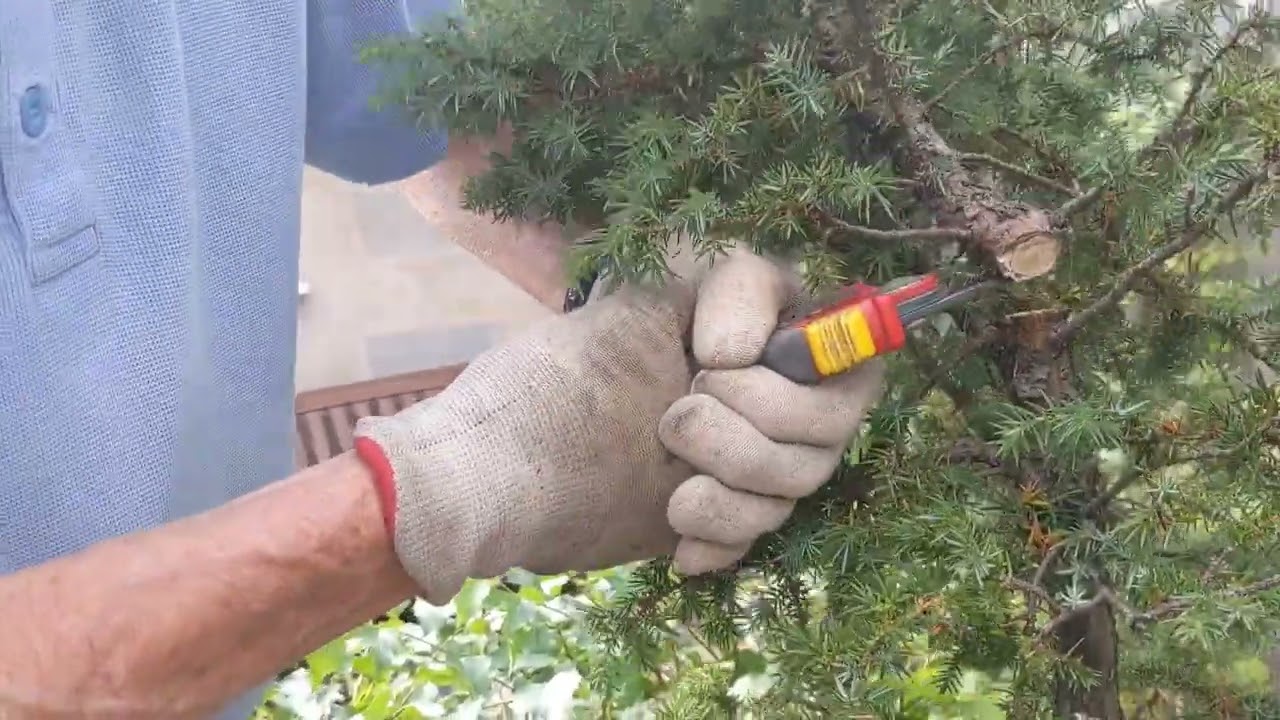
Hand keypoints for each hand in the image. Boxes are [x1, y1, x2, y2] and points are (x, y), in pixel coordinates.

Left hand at [353, 243, 883, 603]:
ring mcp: (736, 456)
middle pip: (831, 424)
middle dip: (761, 426)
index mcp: (753, 334)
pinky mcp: (710, 513)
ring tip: (673, 490)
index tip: (717, 364)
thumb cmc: (558, 378)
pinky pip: (754, 538)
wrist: (489, 478)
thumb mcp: (642, 301)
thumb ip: (731, 288)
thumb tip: (765, 345)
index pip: (848, 345)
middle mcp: (758, 393)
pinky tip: (679, 546)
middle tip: (678, 418)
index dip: (816, 363)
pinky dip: (721, 539)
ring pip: (798, 484)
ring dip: (741, 488)